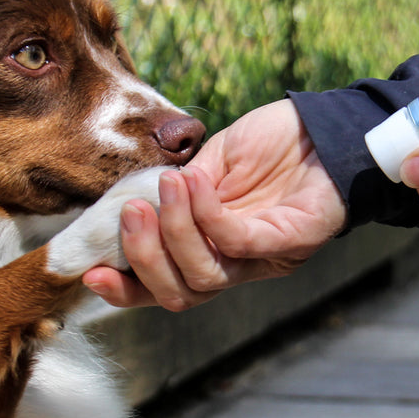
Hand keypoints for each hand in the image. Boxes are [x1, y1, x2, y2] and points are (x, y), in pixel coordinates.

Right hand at [82, 100, 347, 310]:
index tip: (90, 272)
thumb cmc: (274, 143)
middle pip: (180, 294)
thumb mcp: (211, 164)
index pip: (166, 287)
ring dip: (174, 233)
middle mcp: (238, 265)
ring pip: (204, 277)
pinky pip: (237, 243)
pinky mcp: (291, 242)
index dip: (126, 289)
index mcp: (214, 250)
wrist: (329, 123)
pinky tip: (196, 183)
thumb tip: (127, 208)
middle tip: (131, 212)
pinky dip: (207, 216)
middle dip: (144, 259)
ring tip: (167, 188)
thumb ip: (176, 192)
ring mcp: (265, 258)